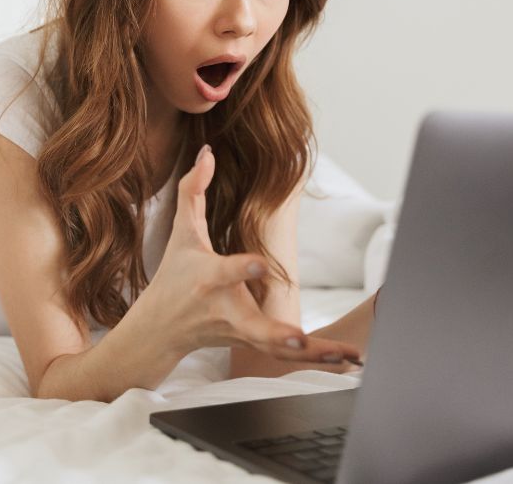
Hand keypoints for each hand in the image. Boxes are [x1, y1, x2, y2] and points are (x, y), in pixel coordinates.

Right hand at [140, 144, 362, 364]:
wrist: (161, 329)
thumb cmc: (174, 275)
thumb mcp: (180, 233)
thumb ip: (194, 190)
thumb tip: (208, 151)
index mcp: (210, 278)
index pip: (228, 273)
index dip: (244, 269)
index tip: (261, 266)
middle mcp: (227, 311)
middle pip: (255, 328)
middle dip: (277, 335)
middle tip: (300, 337)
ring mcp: (242, 334)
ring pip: (278, 350)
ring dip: (314, 354)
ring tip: (350, 356)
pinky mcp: (254, 347)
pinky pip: (288, 359)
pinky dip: (318, 361)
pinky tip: (351, 361)